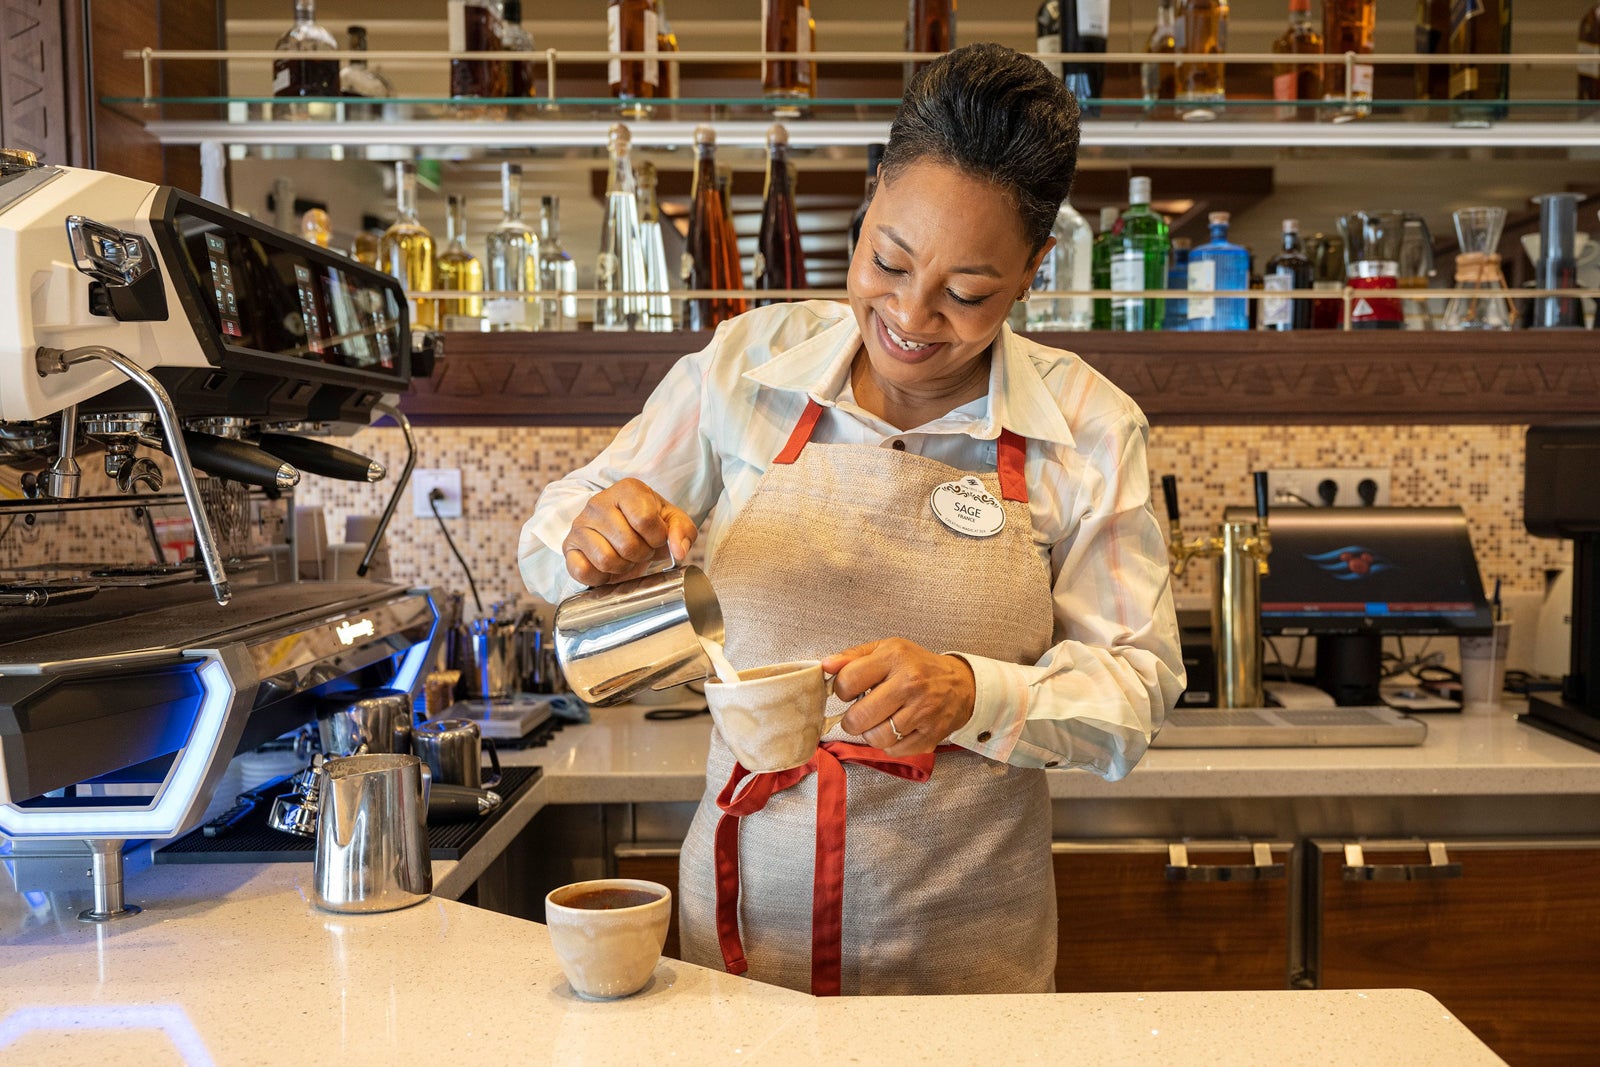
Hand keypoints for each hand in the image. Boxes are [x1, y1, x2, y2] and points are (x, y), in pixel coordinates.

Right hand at [561, 478, 697, 585]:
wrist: (620, 527)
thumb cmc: (648, 523)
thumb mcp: (672, 521)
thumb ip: (683, 531)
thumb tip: (678, 550)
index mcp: (627, 489)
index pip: (645, 520)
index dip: (657, 538)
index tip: (656, 538)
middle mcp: (599, 502)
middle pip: (627, 544)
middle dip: (641, 555)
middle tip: (640, 549)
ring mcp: (580, 524)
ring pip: (606, 560)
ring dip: (622, 566)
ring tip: (625, 556)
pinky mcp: (568, 546)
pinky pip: (583, 571)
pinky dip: (600, 577)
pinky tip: (607, 567)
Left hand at [822, 638, 975, 754]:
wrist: (961, 685)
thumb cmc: (917, 666)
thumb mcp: (887, 650)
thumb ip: (853, 657)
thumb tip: (826, 665)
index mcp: (894, 658)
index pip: (848, 680)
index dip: (841, 690)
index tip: (849, 691)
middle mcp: (910, 684)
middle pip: (859, 717)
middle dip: (851, 720)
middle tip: (857, 715)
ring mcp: (922, 712)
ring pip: (876, 738)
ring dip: (869, 734)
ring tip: (876, 723)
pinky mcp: (930, 735)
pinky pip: (894, 750)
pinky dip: (889, 744)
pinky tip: (895, 730)